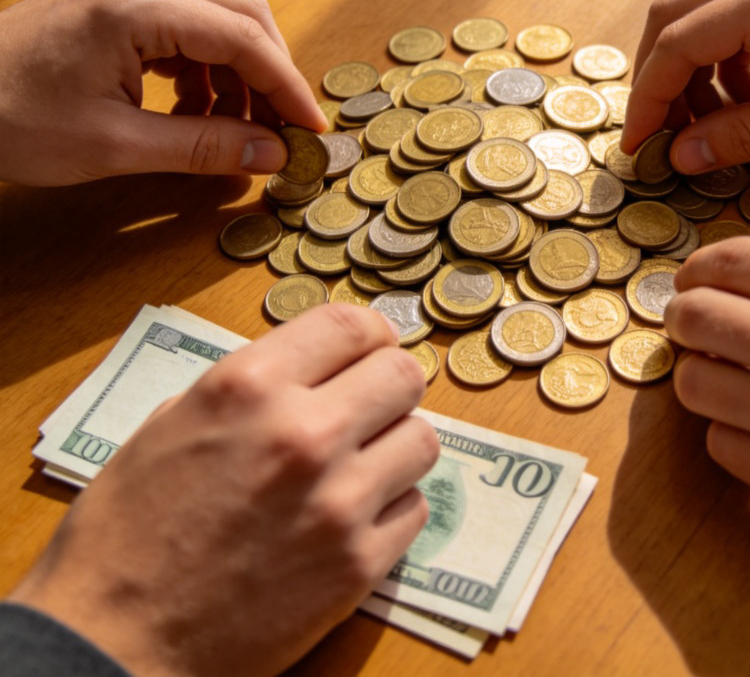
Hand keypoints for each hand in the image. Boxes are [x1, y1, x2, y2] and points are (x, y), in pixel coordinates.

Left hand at [0, 0, 326, 184]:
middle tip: (283, 129)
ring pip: (218, 18)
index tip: (311, 128)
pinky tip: (194, 109)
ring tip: (233, 129)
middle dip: (271, 74)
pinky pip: (186, 24)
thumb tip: (271, 153)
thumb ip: (203, 147)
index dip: (287, 87)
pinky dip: (206, 67)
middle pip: (242, 15)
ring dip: (239, 73)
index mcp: (136, 5)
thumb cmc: (6, 119)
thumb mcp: (114, 145)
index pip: (244, 39)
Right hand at [8, 303, 439, 675]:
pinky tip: (354, 521)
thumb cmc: (124, 536)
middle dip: (390, 386)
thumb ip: (246, 388)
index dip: (369, 333)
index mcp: (249, 386)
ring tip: (362, 466)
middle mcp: (304, 432)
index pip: (349, 324)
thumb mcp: (168, 426)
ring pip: (421, 440)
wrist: (110, 646)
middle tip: (372, 407)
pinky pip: (413, 509)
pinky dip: (391, 510)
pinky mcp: (358, 564)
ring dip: (396, 448)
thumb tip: (305, 370)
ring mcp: (339, 500)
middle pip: (402, 374)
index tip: (372, 347)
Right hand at [621, 0, 749, 170]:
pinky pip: (737, 6)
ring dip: (694, 65)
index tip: (640, 142)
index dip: (648, 101)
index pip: (674, 45)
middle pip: (673, 15)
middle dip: (659, 78)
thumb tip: (686, 153)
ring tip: (716, 121)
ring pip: (702, 8)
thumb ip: (746, 134)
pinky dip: (727, 50)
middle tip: (665, 131)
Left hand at [667, 237, 749, 616]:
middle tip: (699, 332)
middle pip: (692, 315)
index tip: (693, 283)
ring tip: (736, 386)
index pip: (727, 259)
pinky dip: (734, 438)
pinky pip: (719, 444)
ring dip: (706, 380)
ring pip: (691, 382)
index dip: (698, 271)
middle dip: (687, 321)